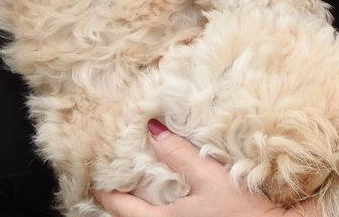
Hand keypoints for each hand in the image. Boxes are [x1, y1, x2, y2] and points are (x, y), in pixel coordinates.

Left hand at [94, 121, 318, 216]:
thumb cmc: (244, 210)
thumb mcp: (209, 176)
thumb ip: (179, 154)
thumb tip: (151, 129)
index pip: (121, 208)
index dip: (105, 193)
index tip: (94, 180)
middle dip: (122, 202)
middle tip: (113, 183)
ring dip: (143, 207)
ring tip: (139, 190)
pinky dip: (160, 209)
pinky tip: (172, 199)